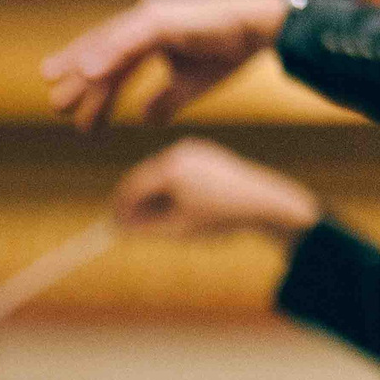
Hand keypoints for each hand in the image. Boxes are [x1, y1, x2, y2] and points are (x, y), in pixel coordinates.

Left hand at [41, 0, 290, 129]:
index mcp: (147, 36)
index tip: (65, 106)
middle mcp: (143, 23)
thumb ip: (165, 101)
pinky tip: (89, 72)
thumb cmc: (228, 50)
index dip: (86, 84)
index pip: (109, 61)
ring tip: (61, 95)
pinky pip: (130, 38)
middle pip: (102, 53)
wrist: (262, 28)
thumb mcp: (190, 85)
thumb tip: (146, 121)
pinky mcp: (165, 18)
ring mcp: (152, 17)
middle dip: (77, 79)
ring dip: (84, 71)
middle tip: (56, 106)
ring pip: (109, 46)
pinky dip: (109, 53)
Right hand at [111, 139, 322, 245]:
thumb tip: (120, 230)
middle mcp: (178, 153)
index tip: (114, 224)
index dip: (121, 207)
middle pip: (144, 177)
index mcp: (170, 169)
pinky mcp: (204, 151)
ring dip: (154, 194)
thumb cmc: (222, 217)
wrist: (265, 202)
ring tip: (162, 218)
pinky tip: (179, 204)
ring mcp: (193, 149)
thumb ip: (144, 230)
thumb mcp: (178, 230)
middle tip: (130, 222)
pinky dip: (171, 185)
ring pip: (160, 173)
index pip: (133, 187)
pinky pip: (177, 168)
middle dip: (136, 201)